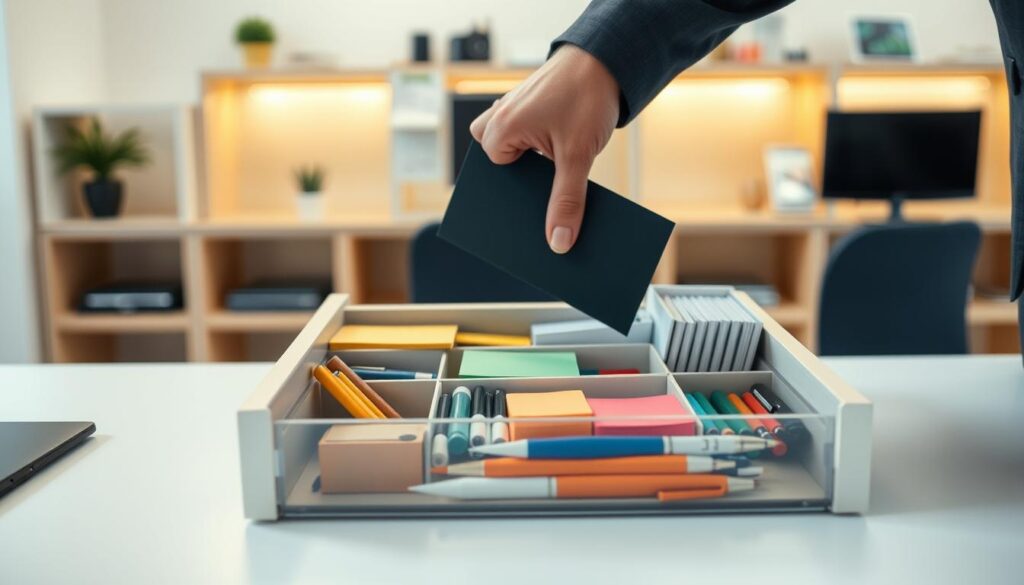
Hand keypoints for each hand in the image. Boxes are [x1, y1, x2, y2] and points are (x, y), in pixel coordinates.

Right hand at [470, 44, 619, 253]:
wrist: (606, 60)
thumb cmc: (586, 98)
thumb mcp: (578, 156)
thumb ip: (567, 201)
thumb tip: (558, 243)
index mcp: (500, 128)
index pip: (494, 175)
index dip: (515, 196)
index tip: (532, 216)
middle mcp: (500, 117)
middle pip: (499, 164)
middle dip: (520, 182)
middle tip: (546, 198)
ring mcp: (514, 109)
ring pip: (512, 150)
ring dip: (533, 165)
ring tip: (557, 177)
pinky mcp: (531, 107)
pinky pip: (526, 137)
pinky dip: (541, 152)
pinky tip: (564, 163)